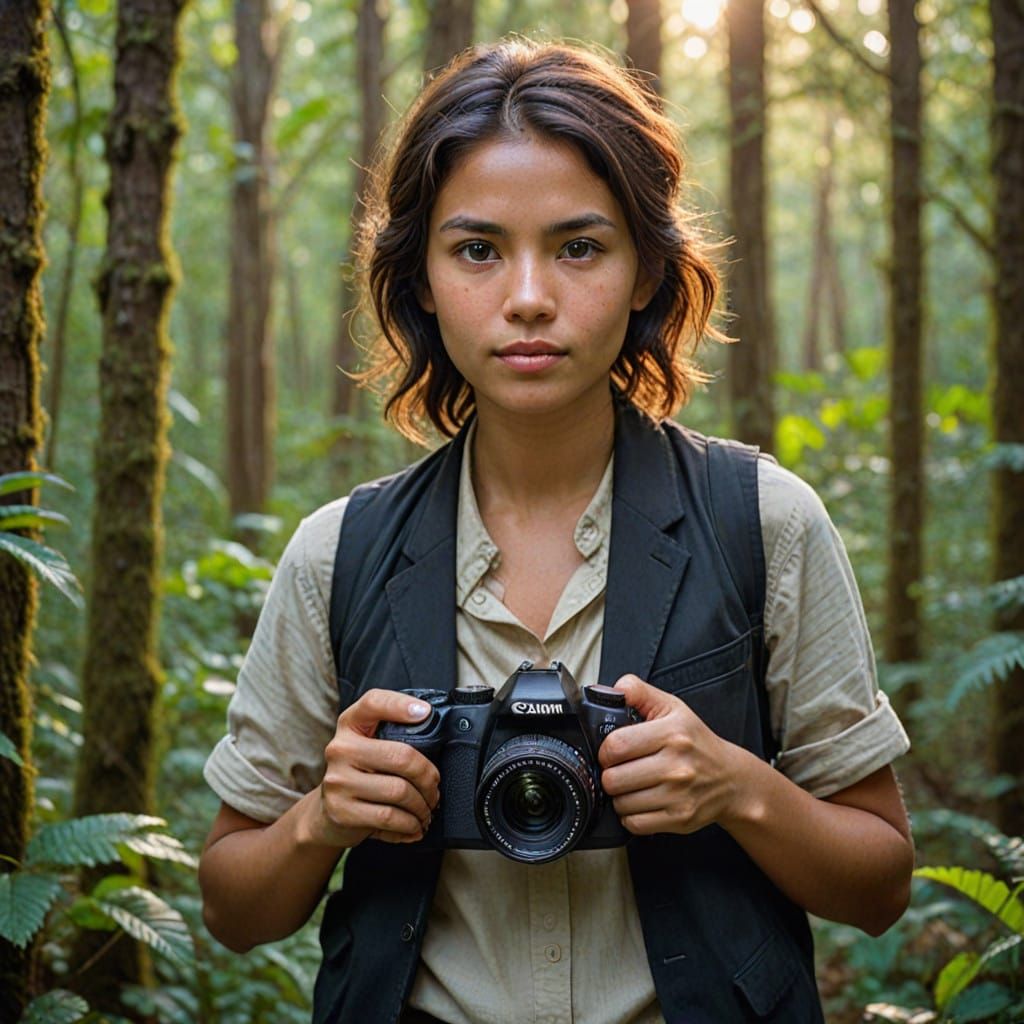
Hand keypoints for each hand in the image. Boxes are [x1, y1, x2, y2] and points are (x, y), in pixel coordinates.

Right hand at [313, 689, 440, 848]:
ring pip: (399, 792)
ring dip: (422, 805)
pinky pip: (390, 818)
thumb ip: (393, 735)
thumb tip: (434, 730)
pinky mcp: (342, 812)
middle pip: (401, 756)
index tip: (426, 713)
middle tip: (434, 787)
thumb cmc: (360, 775)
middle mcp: (340, 749)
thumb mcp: (369, 747)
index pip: (374, 703)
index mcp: (350, 725)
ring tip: (426, 809)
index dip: (401, 705)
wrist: (327, 814)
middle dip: (428, 777)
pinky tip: (413, 825)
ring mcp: (338, 781)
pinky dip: (410, 825)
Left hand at [597, 674, 750, 835]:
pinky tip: (640, 802)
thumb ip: (638, 692)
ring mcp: (679, 795)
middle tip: (621, 769)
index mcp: (672, 733)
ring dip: (620, 796)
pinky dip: (630, 815)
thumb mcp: (671, 707)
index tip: (610, 751)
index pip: (616, 745)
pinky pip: (634, 823)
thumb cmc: (696, 742)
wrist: (730, 779)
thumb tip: (611, 689)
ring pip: (621, 803)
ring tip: (633, 785)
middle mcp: (677, 765)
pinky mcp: (679, 819)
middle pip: (613, 778)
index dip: (605, 750)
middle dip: (610, 774)